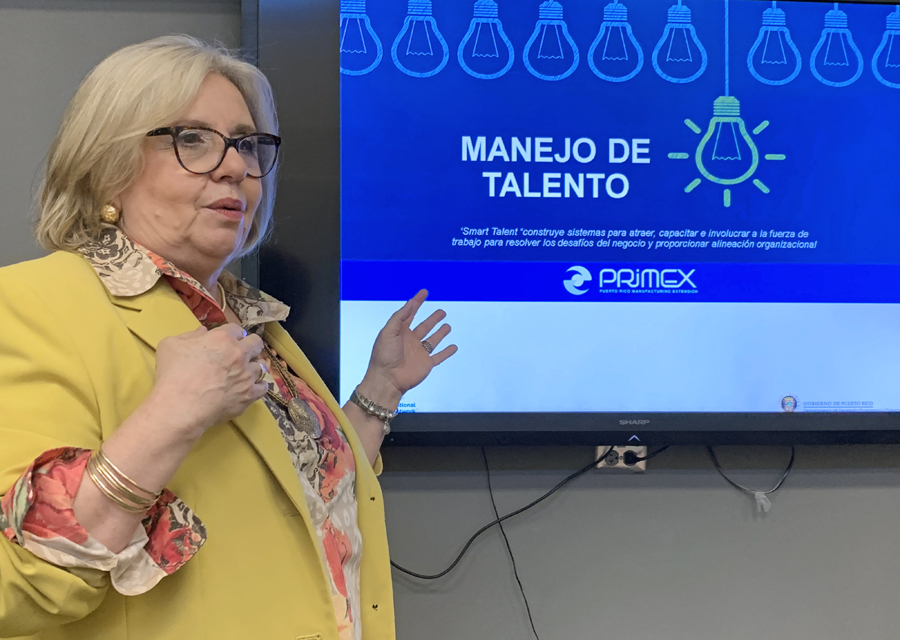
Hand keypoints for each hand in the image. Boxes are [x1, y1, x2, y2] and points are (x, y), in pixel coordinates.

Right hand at [149, 324, 266, 437]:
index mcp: (222, 338)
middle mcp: (239, 354)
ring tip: (245, 373)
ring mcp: (247, 375)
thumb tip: (203, 331)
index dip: (233, 334)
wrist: (181, 406)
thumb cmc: (173, 374)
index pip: (236, 329)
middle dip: (251, 346)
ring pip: (261, 366)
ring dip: (254, 367)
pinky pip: (263, 387)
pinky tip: (252, 388)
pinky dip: (259, 386)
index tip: (230, 340)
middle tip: (244, 353)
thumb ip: (189, 335)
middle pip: (255, 343)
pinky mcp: (249, 394)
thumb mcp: (171, 345)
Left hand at [358, 290, 457, 407]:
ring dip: (440, 333)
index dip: (417, 302)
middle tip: (442, 312)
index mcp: (400, 331)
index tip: (424, 292)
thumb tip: (410, 303)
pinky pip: (439, 356)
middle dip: (433, 319)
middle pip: (425, 326)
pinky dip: (447, 352)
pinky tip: (454, 346)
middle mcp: (410, 340)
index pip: (410, 313)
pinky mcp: (426, 364)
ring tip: (447, 326)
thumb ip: (400, 317)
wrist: (387, 380)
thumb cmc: (384, 355)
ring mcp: (419, 352)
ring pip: (433, 340)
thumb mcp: (389, 331)